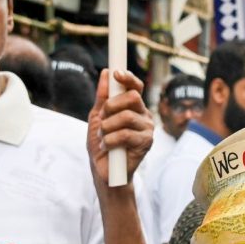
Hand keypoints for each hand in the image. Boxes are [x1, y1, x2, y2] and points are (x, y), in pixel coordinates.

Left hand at [88, 69, 154, 186]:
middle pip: (133, 97)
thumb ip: (102, 96)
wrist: (104, 170)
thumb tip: (106, 73)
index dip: (128, 78)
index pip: (136, 87)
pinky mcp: (146, 143)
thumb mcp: (97, 117)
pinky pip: (125, 134)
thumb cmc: (102, 143)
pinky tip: (107, 147)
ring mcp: (147, 129)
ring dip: (107, 127)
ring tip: (102, 137)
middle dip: (111, 106)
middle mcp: (143, 115)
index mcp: (133, 107)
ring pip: (126, 116)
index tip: (116, 74)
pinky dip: (110, 140)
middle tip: (103, 119)